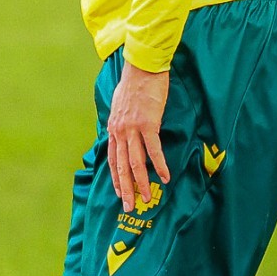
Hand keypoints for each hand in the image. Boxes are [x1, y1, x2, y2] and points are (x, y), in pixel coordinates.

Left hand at [107, 61, 170, 212]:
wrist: (142, 68)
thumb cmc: (133, 85)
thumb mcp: (119, 105)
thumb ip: (120, 121)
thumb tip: (121, 130)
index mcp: (113, 128)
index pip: (112, 160)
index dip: (116, 179)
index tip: (119, 194)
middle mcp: (120, 131)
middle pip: (121, 166)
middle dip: (126, 189)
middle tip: (130, 207)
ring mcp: (133, 129)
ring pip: (136, 163)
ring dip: (142, 183)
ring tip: (147, 198)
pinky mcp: (148, 124)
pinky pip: (153, 150)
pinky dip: (158, 165)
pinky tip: (164, 177)